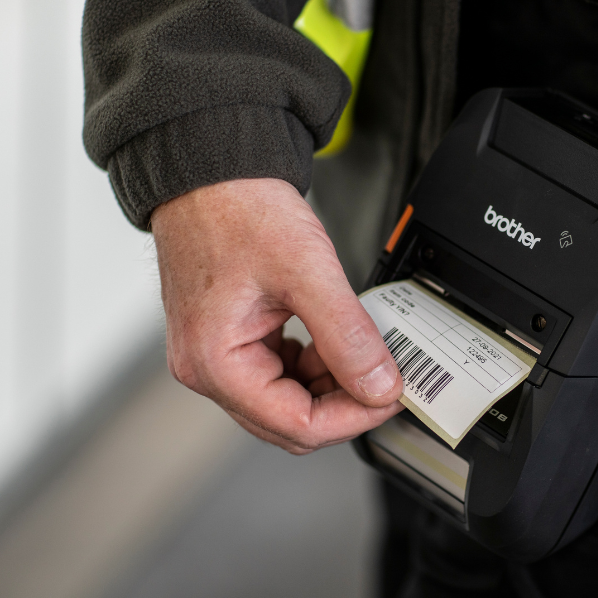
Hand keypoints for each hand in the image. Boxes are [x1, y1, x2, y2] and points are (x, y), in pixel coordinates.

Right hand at [151, 178, 403, 452]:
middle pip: (290, 422)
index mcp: (214, 362)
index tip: (391, 395)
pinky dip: (312, 367)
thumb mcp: (306, 270)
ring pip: (286, 402)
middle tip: (386, 378)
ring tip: (362, 352)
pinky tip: (333, 341)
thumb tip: (379, 384)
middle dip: (344, 405)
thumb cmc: (238, 208)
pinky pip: (278, 375)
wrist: (212, 172)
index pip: (296, 425)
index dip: (354, 417)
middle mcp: (207, 369)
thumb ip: (347, 335)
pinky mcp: (231, 341)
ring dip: (330, 386)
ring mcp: (216, 357)